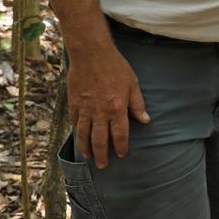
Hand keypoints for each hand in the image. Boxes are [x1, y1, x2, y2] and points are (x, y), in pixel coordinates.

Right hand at [67, 46, 150, 168]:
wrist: (91, 53)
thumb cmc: (115, 66)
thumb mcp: (132, 83)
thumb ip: (137, 104)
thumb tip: (146, 120)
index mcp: (117, 108)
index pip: (119, 135)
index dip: (121, 147)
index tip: (122, 154)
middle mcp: (100, 112)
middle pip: (100, 140)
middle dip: (103, 155)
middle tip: (103, 166)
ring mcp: (85, 109)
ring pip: (84, 135)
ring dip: (87, 148)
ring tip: (89, 157)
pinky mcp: (73, 103)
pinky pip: (75, 122)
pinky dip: (77, 132)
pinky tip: (79, 137)